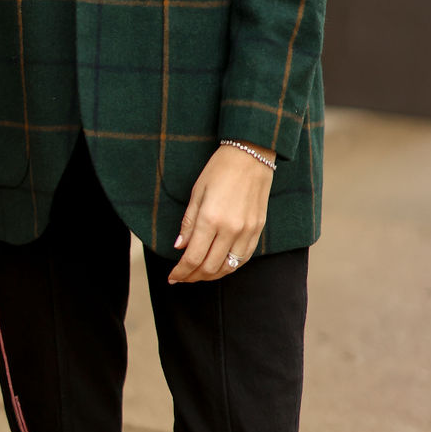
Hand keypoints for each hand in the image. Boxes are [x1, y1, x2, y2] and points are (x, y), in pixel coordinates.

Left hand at [167, 145, 273, 283]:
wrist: (251, 155)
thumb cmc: (220, 169)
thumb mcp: (197, 192)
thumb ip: (188, 222)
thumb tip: (180, 246)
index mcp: (210, 219)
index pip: (193, 258)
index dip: (181, 272)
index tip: (172, 277)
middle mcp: (230, 229)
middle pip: (209, 267)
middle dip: (193, 277)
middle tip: (182, 277)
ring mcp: (247, 231)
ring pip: (228, 268)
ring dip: (211, 275)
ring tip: (198, 274)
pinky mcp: (258, 230)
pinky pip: (243, 258)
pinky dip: (230, 267)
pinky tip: (219, 265)